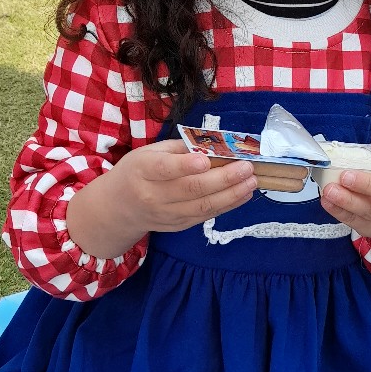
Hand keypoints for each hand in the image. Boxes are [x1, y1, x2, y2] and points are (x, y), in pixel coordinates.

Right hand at [67, 140, 256, 256]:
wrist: (118, 208)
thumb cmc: (137, 171)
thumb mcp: (149, 152)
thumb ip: (179, 149)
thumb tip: (214, 146)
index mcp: (143, 170)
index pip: (164, 169)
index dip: (185, 165)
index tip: (206, 160)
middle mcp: (153, 195)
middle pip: (191, 189)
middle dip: (223, 178)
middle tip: (247, 168)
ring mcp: (166, 214)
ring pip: (203, 206)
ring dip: (232, 194)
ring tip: (252, 182)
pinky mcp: (177, 226)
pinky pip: (205, 216)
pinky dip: (227, 205)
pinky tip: (243, 195)